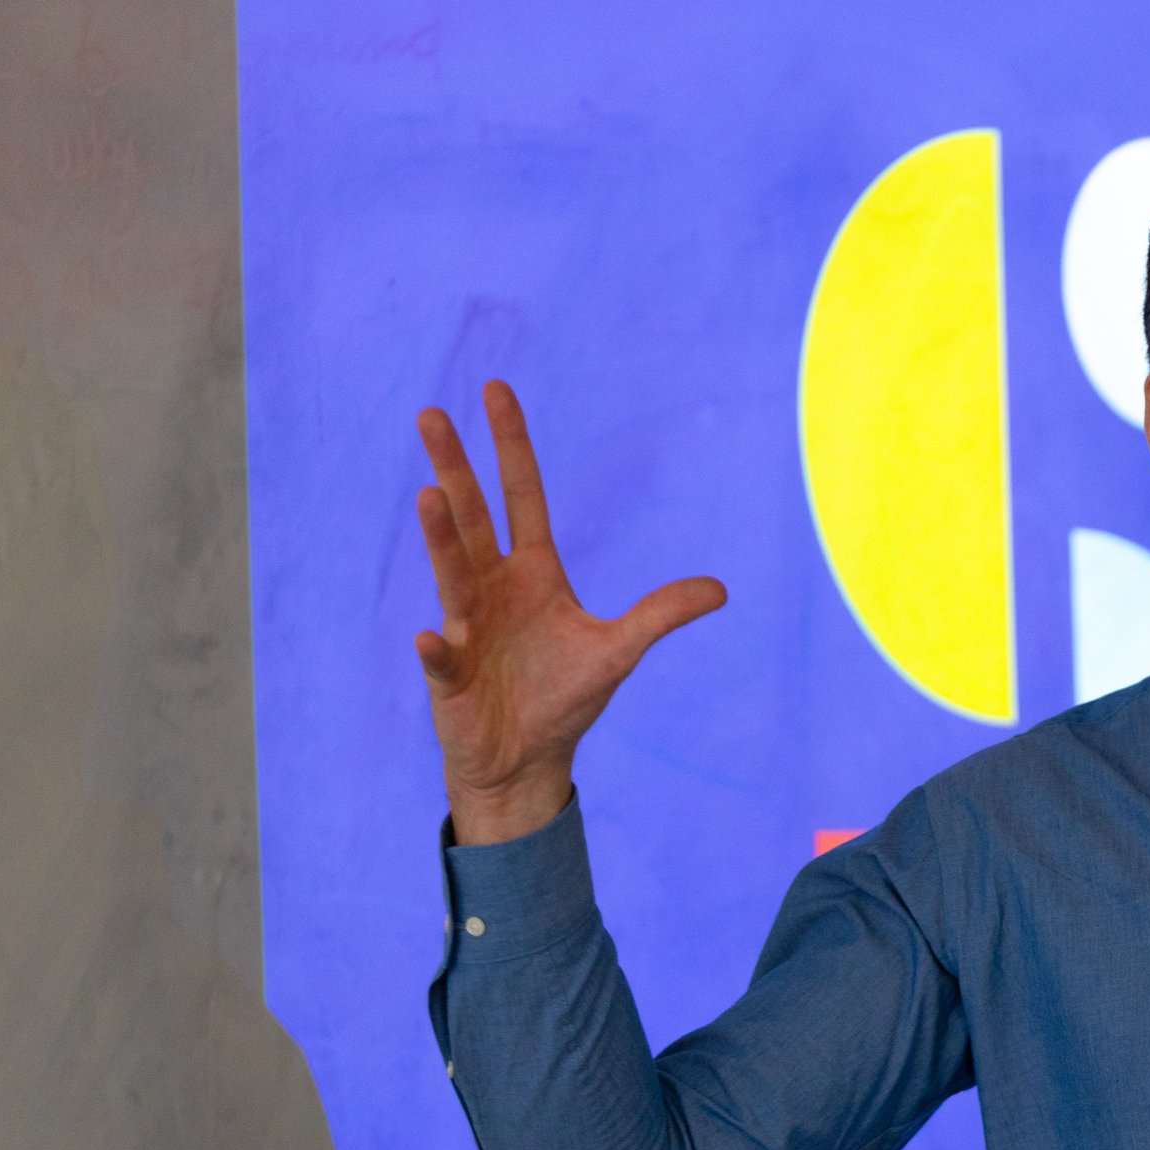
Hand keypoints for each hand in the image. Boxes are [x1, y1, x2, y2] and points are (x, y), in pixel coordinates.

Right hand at [414, 381, 726, 844]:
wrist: (525, 758)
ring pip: (452, 574)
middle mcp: (492, 589)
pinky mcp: (450, 675)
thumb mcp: (619, 651)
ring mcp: (465, 627)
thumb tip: (721, 589)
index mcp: (531, 574)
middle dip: (455, 468)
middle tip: (432, 415)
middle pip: (472, 518)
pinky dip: (436, 649)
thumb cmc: (564, 697)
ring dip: (441, 539)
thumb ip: (661, 615)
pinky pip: (441, 657)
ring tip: (428, 496)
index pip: (521, 498)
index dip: (511, 447)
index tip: (495, 391)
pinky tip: (430, 637)